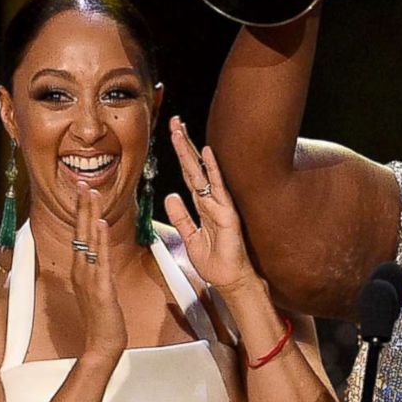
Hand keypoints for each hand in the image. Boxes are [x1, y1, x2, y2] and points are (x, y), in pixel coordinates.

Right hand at [71, 181, 125, 364]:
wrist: (102, 343)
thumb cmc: (103, 319)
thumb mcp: (99, 289)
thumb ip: (97, 271)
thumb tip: (98, 256)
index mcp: (81, 269)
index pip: (80, 235)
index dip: (82, 213)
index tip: (83, 193)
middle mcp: (81, 270)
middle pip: (80, 231)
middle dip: (82, 206)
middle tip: (83, 183)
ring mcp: (89, 278)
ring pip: (88, 241)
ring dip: (90, 216)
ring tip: (91, 194)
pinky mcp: (100, 288)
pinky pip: (100, 259)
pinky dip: (100, 240)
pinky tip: (100, 224)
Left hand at [164, 116, 257, 293]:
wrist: (230, 280)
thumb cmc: (215, 262)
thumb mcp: (190, 237)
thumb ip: (181, 217)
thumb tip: (170, 196)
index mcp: (202, 206)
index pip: (189, 175)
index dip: (180, 156)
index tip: (172, 135)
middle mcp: (211, 201)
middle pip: (193, 167)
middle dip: (182, 144)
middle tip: (173, 122)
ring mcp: (220, 205)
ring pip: (202, 172)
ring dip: (191, 151)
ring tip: (180, 130)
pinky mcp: (227, 214)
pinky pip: (218, 189)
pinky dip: (213, 170)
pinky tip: (207, 152)